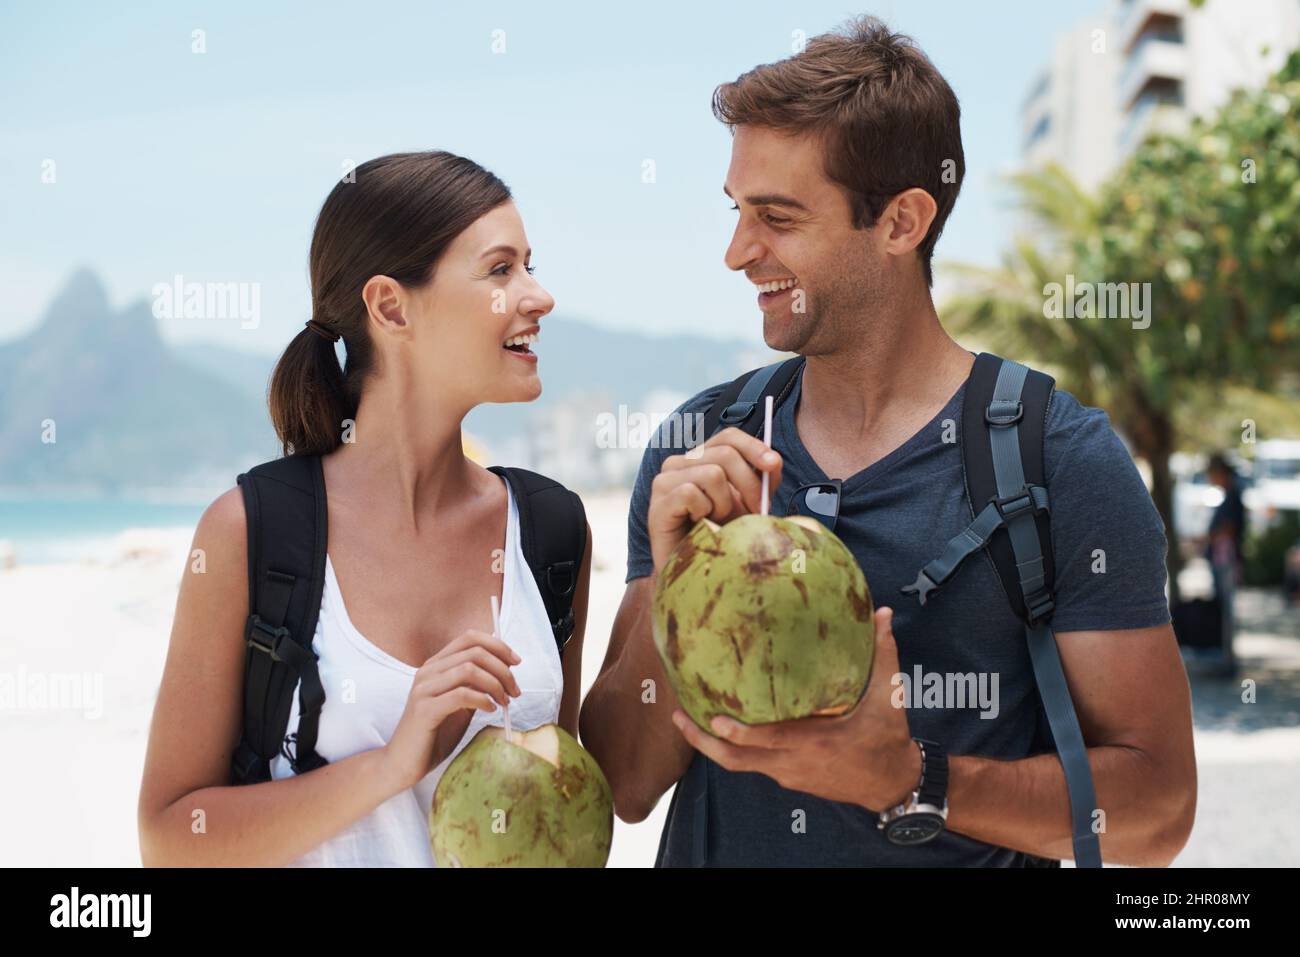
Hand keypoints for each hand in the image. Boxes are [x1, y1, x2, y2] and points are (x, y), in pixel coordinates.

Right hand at [380, 629, 522, 792]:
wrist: (403, 763)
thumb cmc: (434, 734)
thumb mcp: (460, 704)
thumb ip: (475, 685)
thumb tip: (504, 669)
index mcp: (436, 665)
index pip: (470, 638)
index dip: (498, 645)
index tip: (516, 662)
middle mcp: (428, 671)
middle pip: (475, 652)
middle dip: (503, 669)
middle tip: (514, 691)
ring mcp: (423, 689)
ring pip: (469, 669)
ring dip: (495, 684)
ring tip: (504, 702)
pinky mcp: (424, 710)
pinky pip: (461, 695)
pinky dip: (482, 699)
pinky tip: (490, 709)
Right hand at [647, 426, 782, 571]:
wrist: (696, 573)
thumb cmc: (721, 536)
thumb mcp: (748, 505)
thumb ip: (761, 481)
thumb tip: (774, 462)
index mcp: (700, 459)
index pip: (728, 437)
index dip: (754, 447)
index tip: (774, 465)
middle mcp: (678, 463)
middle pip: (726, 454)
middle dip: (749, 485)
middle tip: (756, 513)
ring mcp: (664, 481)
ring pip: (712, 474)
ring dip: (724, 504)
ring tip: (717, 521)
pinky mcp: (657, 503)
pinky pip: (692, 493)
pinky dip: (704, 512)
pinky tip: (700, 526)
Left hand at [669, 607, 921, 811]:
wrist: (890, 784)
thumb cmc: (886, 738)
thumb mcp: (889, 696)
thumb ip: (883, 653)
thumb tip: (884, 612)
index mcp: (814, 743)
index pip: (769, 741)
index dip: (741, 734)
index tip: (714, 719)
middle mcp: (793, 762)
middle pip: (736, 759)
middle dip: (702, 741)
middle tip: (676, 715)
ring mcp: (786, 774)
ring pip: (737, 764)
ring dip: (708, 745)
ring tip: (682, 719)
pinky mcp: (786, 778)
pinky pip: (749, 764)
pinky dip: (729, 748)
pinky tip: (716, 727)